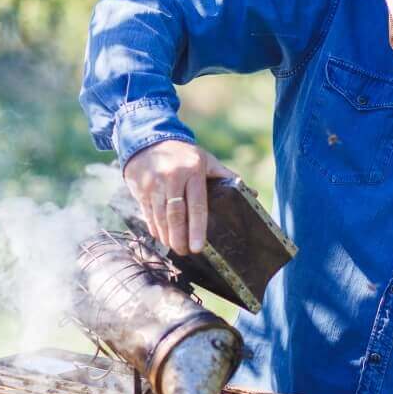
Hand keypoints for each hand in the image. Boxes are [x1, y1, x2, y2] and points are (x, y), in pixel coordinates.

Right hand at [122, 140, 237, 254]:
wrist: (148, 141)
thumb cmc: (184, 155)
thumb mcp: (206, 160)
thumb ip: (226, 176)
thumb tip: (252, 193)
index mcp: (192, 171)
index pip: (197, 205)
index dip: (197, 229)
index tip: (198, 247)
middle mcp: (171, 178)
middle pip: (175, 215)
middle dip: (180, 238)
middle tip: (185, 252)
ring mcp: (153, 184)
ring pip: (160, 217)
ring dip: (167, 236)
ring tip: (175, 247)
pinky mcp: (140, 190)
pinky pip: (148, 214)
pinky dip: (155, 228)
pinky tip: (162, 237)